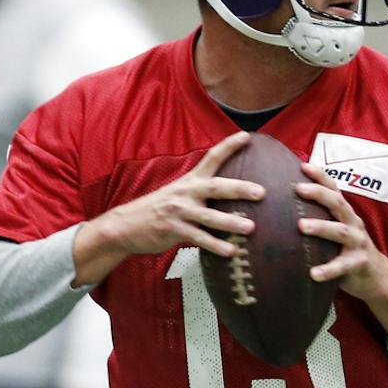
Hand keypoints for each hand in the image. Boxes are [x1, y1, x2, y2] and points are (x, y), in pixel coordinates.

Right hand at [73, 131, 262, 285]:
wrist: (126, 225)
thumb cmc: (159, 209)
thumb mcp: (178, 193)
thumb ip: (201, 191)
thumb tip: (229, 191)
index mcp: (189, 181)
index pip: (211, 158)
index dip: (228, 146)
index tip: (246, 136)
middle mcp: (186, 193)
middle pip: (216, 187)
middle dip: (240, 188)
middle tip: (262, 192)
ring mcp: (179, 211)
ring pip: (209, 216)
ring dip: (230, 222)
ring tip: (250, 227)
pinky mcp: (173, 230)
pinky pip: (199, 238)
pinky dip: (215, 245)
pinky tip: (231, 252)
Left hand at [297, 169, 387, 350]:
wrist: (378, 277)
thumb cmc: (348, 250)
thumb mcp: (338, 230)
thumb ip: (320, 218)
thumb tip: (286, 206)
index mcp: (345, 213)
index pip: (333, 189)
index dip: (320, 176)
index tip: (303, 166)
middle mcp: (353, 223)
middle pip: (337, 203)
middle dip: (318, 194)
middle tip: (298, 189)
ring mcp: (357, 243)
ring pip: (339, 231)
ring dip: (321, 227)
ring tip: (301, 226)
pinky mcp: (358, 264)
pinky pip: (341, 266)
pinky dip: (327, 270)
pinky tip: (313, 273)